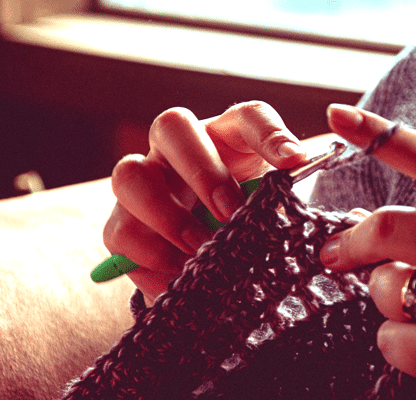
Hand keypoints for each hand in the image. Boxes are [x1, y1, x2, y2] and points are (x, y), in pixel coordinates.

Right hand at [103, 101, 307, 304]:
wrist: (209, 268)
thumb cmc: (242, 227)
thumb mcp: (267, 212)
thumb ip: (278, 202)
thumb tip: (288, 202)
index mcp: (225, 139)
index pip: (248, 116)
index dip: (270, 133)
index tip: (294, 161)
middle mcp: (177, 151)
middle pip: (172, 124)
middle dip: (202, 170)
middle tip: (230, 212)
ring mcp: (143, 184)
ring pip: (129, 174)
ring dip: (168, 215)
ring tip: (201, 247)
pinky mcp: (121, 226)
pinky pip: (121, 234)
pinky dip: (154, 258)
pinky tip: (183, 274)